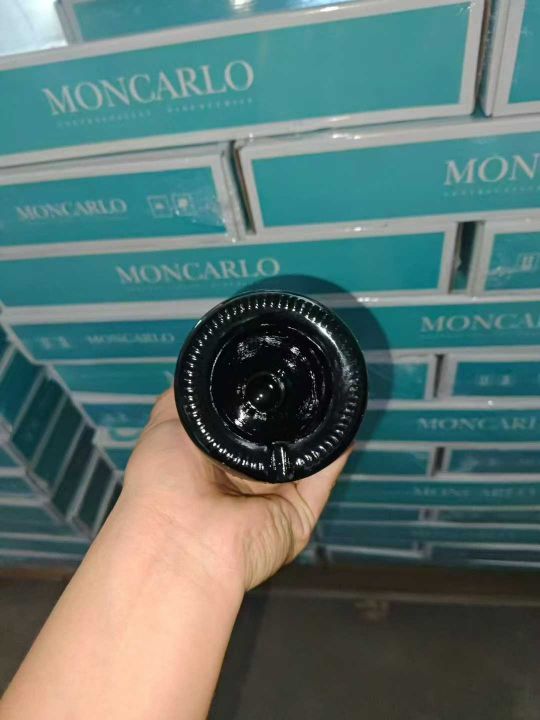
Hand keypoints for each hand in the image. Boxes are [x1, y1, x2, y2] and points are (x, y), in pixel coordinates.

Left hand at [123, 388, 350, 591]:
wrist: (179, 538)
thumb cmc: (162, 483)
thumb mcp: (165, 424)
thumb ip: (186, 396)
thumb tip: (204, 366)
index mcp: (214, 459)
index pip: (244, 424)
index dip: (257, 399)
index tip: (272, 367)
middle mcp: (245, 478)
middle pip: (277, 437)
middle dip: (290, 409)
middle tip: (305, 372)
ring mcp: (273, 496)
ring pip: (305, 454)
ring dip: (319, 427)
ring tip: (330, 388)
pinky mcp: (299, 512)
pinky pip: (323, 475)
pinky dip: (337, 450)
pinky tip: (344, 419)